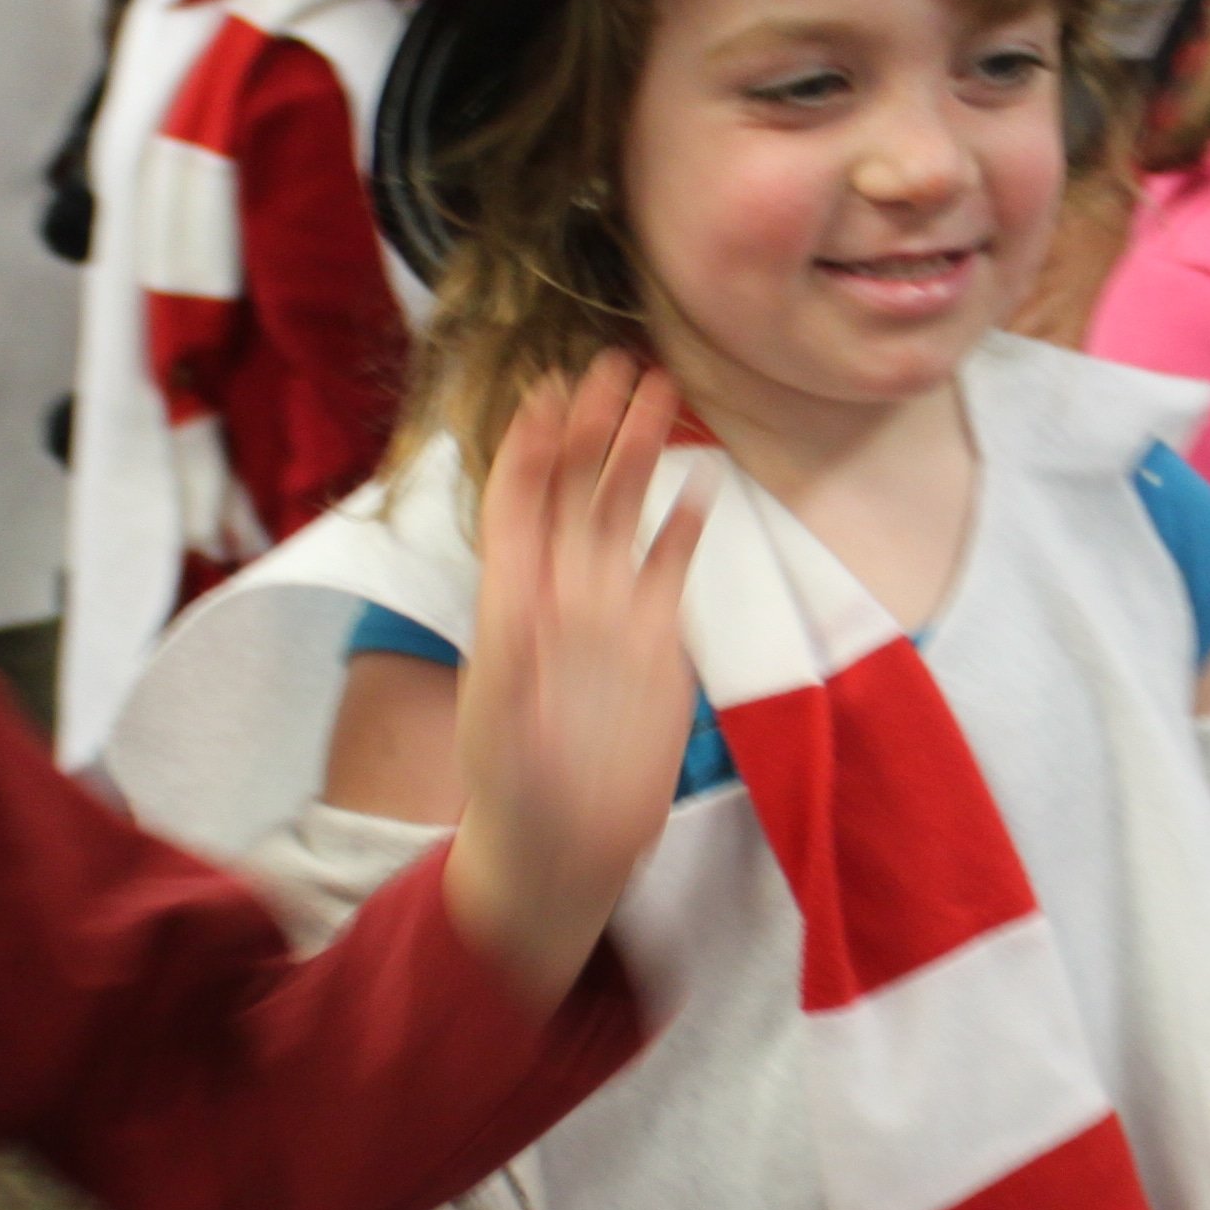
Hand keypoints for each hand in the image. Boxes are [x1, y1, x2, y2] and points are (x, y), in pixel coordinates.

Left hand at [444, 354, 710, 1009]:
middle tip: (618, 362)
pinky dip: (683, 524)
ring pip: (624, 513)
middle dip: (594, 424)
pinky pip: (668, 566)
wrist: (563, 847)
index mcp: (513, 601)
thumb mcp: (506, 734)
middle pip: (577, 487)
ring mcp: (611, 613)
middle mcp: (562, 593)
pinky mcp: (655, 642)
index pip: (518, 499)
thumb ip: (516, 672)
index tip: (551, 389)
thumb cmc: (517, 795)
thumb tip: (525, 615)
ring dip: (641, 452)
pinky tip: (702, 485)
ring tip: (664, 394)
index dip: (532, 444)